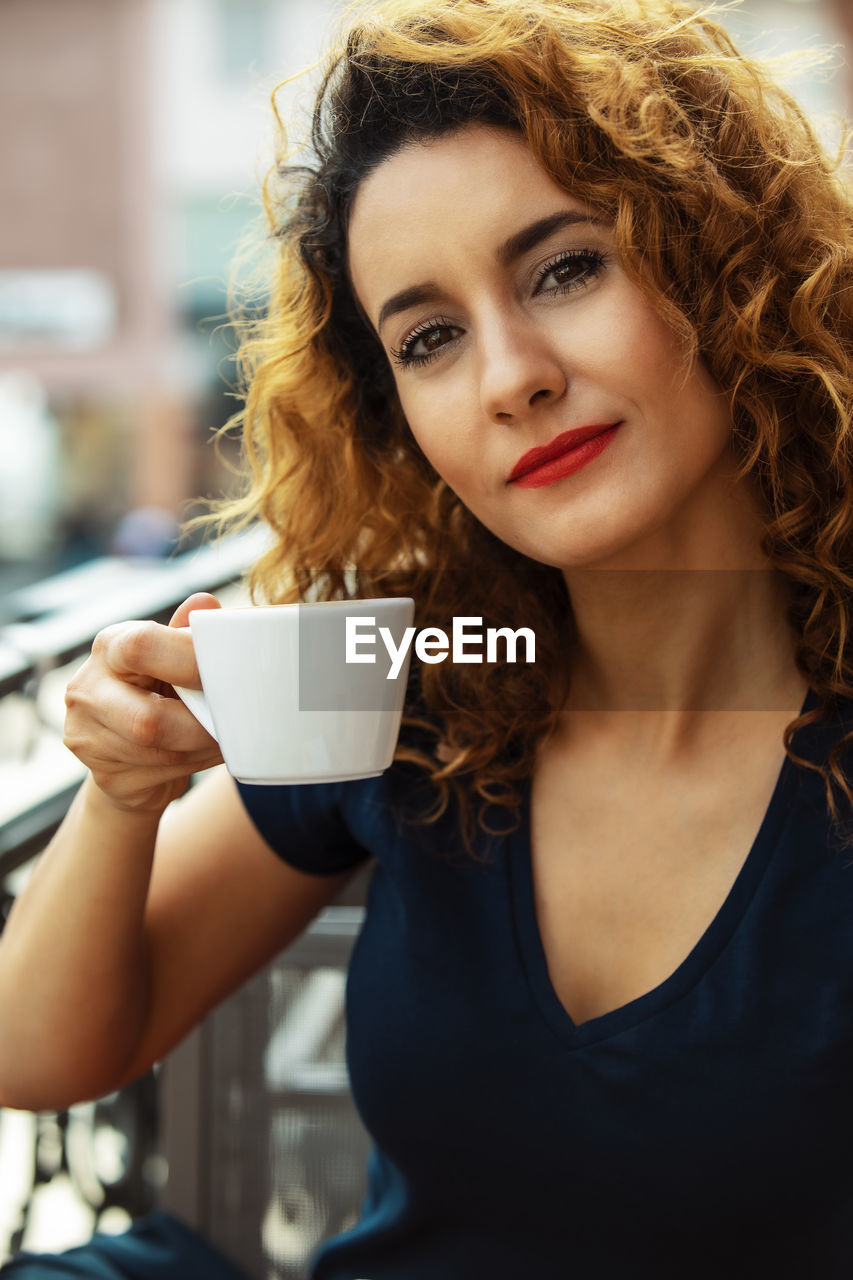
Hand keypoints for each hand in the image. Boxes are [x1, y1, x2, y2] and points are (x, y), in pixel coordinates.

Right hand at [63, 593, 224, 815]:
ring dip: (204, 747)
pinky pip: (160, 774)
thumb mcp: (173, 657)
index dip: (190, 662)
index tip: (224, 673)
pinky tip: (206, 752)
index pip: (142, 646)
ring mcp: (86, 734)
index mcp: (110, 645)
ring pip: (161, 752)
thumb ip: (187, 635)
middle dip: (201, 725)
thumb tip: (206, 604)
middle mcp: (87, 687)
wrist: (131, 750)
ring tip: (226, 736)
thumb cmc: (161, 690)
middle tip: (234, 720)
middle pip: (149, 719)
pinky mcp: (103, 773)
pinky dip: (195, 764)